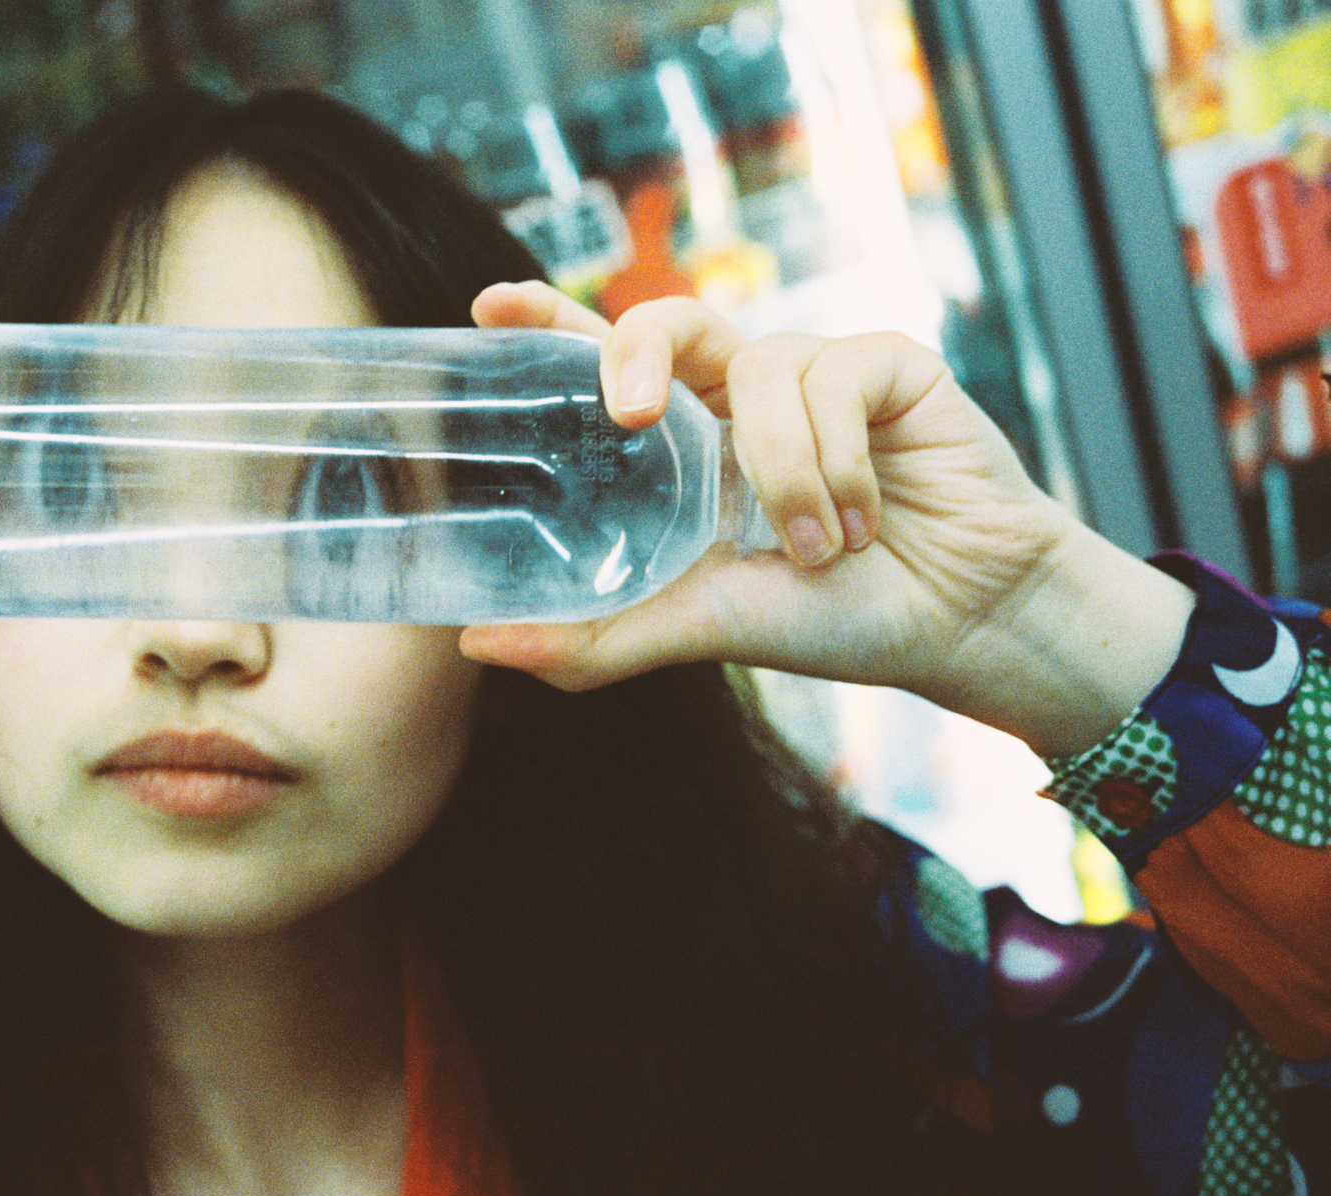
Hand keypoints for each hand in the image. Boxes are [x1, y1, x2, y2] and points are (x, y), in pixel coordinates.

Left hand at [459, 282, 1194, 757]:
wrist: (961, 625)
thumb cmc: (831, 620)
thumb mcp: (702, 627)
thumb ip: (599, 635)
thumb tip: (478, 644)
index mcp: (687, 446)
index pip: (604, 366)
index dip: (550, 323)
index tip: (489, 307)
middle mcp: (738, 398)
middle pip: (667, 320)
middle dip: (637, 349)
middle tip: (633, 410)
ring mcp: (812, 374)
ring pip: (758, 369)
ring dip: (783, 473)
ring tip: (819, 549)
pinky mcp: (885, 363)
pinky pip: (833, 378)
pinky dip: (840, 461)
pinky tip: (868, 516)